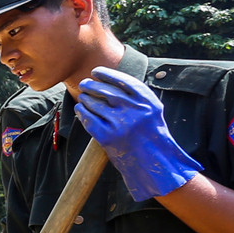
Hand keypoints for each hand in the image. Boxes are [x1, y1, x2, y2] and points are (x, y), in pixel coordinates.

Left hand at [75, 67, 201, 201]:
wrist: (153, 161)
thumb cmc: (150, 134)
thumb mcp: (151, 111)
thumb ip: (136, 96)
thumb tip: (111, 80)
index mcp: (148, 102)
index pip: (124, 82)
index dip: (108, 74)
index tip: (96, 71)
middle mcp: (135, 112)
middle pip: (108, 92)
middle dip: (93, 85)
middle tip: (84, 82)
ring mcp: (121, 125)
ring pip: (96, 105)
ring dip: (86, 99)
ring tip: (82, 95)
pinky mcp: (108, 138)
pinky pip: (90, 121)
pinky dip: (83, 113)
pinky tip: (80, 109)